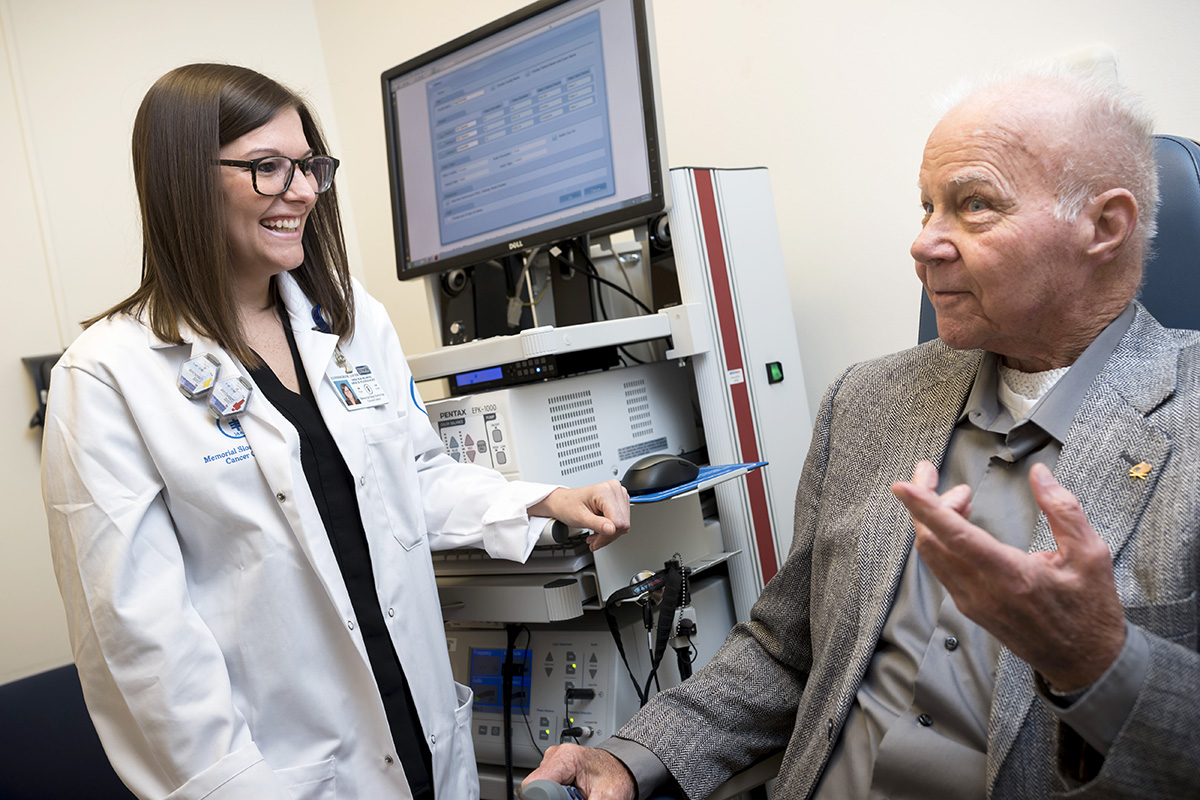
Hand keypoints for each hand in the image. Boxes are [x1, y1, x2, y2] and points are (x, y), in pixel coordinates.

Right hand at [523, 743, 635, 799]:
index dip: (547, 799)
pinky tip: (574, 795)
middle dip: (555, 799)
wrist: (623, 769)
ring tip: (578, 796)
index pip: (535, 786)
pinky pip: (547, 789)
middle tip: (576, 798)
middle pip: (538, 790)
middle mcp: (554, 757)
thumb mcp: (606, 798)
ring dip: (558, 798)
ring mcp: (552, 763)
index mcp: (565, 757)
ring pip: (541, 791)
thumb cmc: (618, 778)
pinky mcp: (553, 771)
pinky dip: (559, 795)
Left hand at [528, 480, 630, 550]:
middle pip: (622, 523)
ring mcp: (618, 494)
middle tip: (594, 541)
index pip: (618, 521)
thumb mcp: (580, 517)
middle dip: (608, 536)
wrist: (563, 502)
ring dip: (609, 534)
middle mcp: (615, 489)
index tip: (596, 541)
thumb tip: (612, 530)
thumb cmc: (568, 505)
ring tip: (595, 536)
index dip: (607, 535)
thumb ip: (597, 524)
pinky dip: (610, 529)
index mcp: (606, 491)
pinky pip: (621, 520)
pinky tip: (600, 530)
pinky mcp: (619, 500)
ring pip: (623, 524)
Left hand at [890, 461, 1125, 691]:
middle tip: (938, 477)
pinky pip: (942, 568)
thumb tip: (1040, 474)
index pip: (955, 536)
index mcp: (1011, 577)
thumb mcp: (1090, 554)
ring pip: (933, 555)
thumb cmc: (1090, 612)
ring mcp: (972, 602)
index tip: (903, 486)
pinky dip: (942, 540)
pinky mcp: (970, 608)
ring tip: (959, 498)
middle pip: (932, 541)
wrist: (1085, 664)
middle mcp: (982, 592)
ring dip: (934, 521)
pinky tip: (960, 525)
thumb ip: (1063, 509)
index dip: (925, 507)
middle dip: (927, 503)